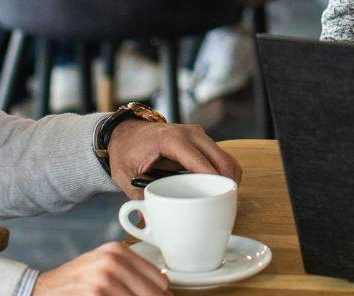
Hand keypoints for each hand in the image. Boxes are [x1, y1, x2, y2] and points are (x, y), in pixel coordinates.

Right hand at [33, 242, 167, 294]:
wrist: (43, 289)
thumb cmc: (77, 280)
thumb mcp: (104, 265)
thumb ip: (133, 272)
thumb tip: (165, 287)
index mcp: (119, 251)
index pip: (160, 280)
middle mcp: (113, 261)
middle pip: (154, 294)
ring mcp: (104, 279)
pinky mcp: (95, 294)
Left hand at [106, 119, 241, 199]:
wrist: (125, 133)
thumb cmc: (125, 153)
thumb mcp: (124, 176)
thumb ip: (138, 197)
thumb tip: (151, 220)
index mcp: (171, 140)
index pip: (201, 163)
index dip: (213, 184)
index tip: (219, 203)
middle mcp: (189, 133)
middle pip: (222, 160)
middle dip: (227, 185)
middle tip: (222, 207)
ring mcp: (198, 134)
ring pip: (226, 158)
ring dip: (228, 179)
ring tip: (220, 200)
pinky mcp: (201, 139)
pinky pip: (220, 157)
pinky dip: (224, 173)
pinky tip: (217, 188)